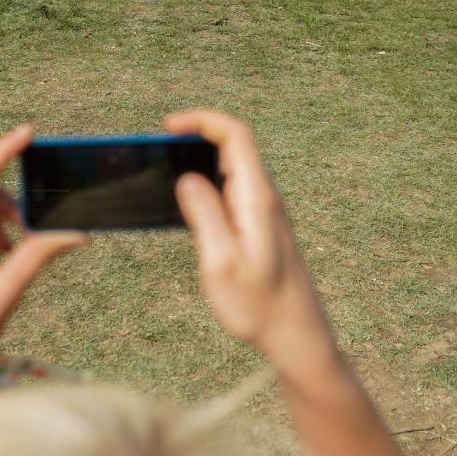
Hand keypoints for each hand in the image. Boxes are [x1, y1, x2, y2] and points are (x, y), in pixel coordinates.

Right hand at [167, 109, 329, 358]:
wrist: (298, 335)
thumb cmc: (260, 307)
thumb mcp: (222, 264)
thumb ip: (204, 217)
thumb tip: (187, 178)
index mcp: (257, 199)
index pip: (236, 136)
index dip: (203, 120)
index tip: (168, 127)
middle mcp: (265, 197)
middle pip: (233, 145)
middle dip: (196, 136)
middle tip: (158, 150)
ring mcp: (264, 210)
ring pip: (232, 167)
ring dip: (200, 160)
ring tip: (165, 173)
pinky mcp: (260, 224)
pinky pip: (233, 188)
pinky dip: (208, 183)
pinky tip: (188, 203)